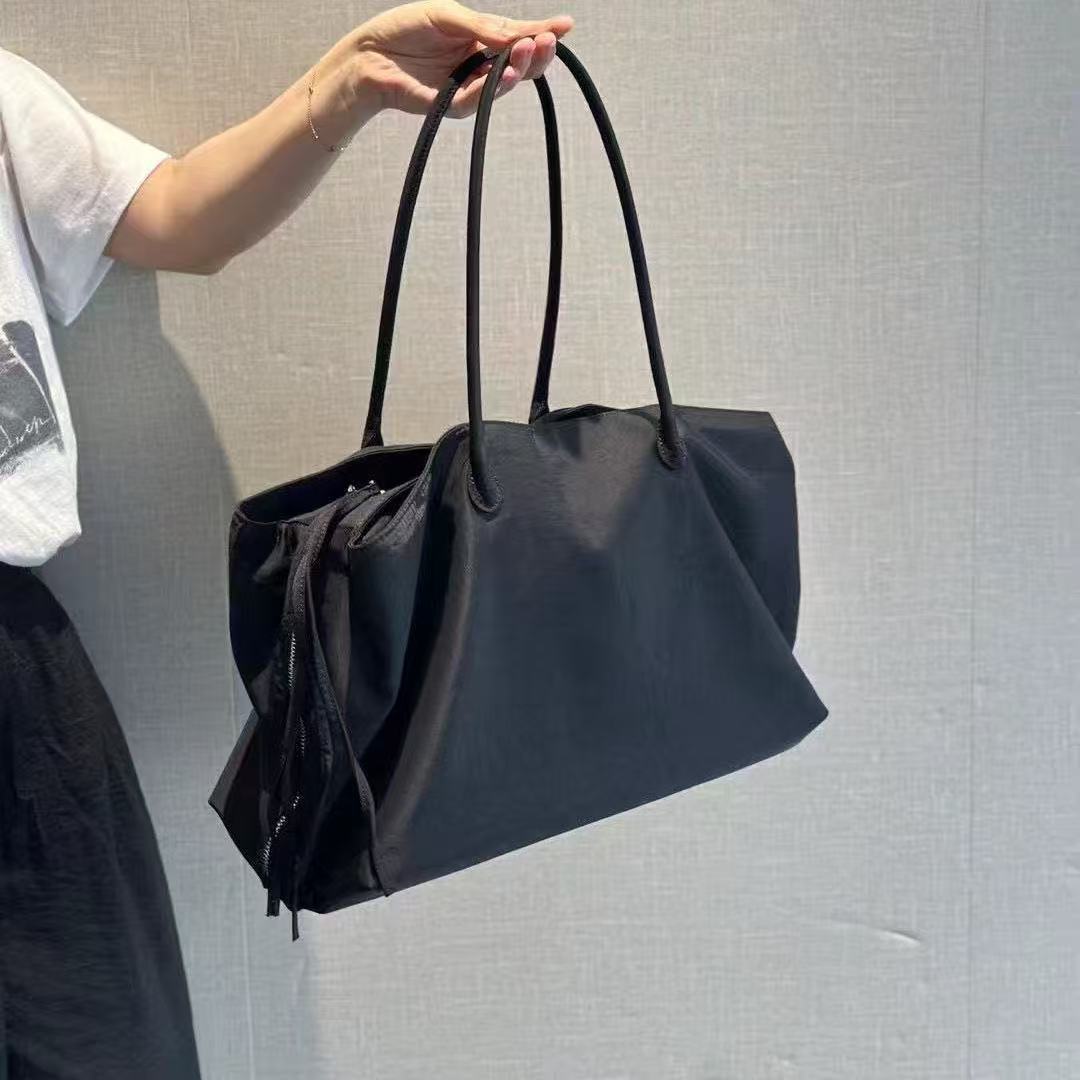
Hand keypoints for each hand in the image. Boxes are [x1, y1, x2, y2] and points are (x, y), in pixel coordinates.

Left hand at [353, 1, 572, 116]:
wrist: (370, 55)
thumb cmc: (404, 30)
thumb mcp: (446, 16)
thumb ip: (481, 26)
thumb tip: (515, 35)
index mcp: (481, 38)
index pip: (516, 36)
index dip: (541, 31)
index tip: (566, 26)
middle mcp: (479, 64)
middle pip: (519, 64)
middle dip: (536, 52)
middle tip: (545, 40)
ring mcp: (468, 86)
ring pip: (504, 84)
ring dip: (520, 67)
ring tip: (528, 50)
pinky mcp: (453, 106)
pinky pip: (478, 100)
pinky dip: (494, 88)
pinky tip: (507, 74)